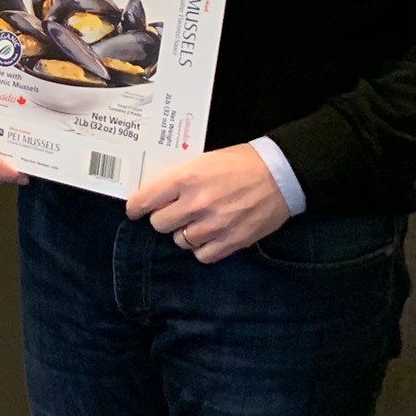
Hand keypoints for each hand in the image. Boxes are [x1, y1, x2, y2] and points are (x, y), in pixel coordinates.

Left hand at [126, 144, 290, 263]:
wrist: (281, 175)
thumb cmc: (243, 163)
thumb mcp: (204, 159)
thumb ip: (181, 177)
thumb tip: (157, 193)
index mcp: (186, 178)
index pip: (145, 200)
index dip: (135, 207)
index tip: (135, 210)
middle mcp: (196, 204)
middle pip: (159, 224)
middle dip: (163, 218)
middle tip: (172, 213)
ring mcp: (214, 225)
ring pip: (180, 241)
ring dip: (184, 233)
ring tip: (195, 223)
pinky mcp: (232, 241)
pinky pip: (202, 255)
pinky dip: (203, 248)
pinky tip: (209, 237)